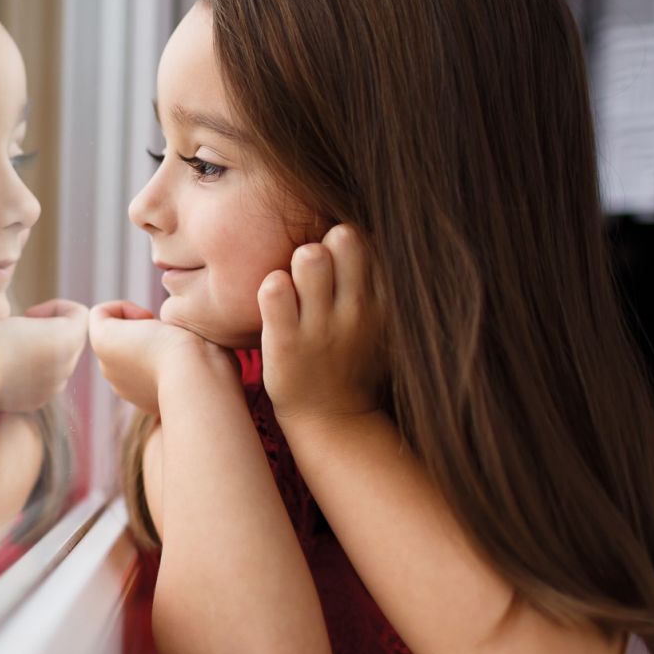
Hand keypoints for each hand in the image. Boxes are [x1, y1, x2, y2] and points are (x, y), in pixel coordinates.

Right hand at [0, 299, 88, 413]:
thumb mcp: (18, 316)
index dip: (53, 308)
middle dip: (49, 330)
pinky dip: (32, 370)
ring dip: (41, 350)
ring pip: (59, 360)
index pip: (79, 314)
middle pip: (71, 339)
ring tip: (11, 348)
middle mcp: (66, 366)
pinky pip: (46, 379)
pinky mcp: (38, 401)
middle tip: (18, 329)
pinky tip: (7, 367)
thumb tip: (49, 334)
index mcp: (66, 340)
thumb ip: (49, 321)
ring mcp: (53, 387)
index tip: (28, 314)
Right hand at [88, 301, 238, 416]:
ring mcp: (109, 365)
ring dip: (137, 323)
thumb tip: (201, 346)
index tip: (185, 348)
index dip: (164, 344)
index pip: (148, 362)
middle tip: (173, 337)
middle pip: (129, 345)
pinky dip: (121, 307)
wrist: (196, 377)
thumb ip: (199, 357)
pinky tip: (144, 318)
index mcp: (146, 393)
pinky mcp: (100, 342)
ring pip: (117, 331)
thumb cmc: (213, 373)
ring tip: (159, 330)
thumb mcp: (208, 364)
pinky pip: (100, 314)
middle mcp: (122, 383)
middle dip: (148, 333)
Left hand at [256, 223, 386, 425]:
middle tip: (312, 262)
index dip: (347, 241)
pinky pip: (274, 291)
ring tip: (294, 279)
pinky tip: (275, 297)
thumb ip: (374, 282)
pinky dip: (271, 285)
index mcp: (382, 302)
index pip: (370, 243)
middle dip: (323, 241)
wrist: (332, 419)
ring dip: (296, 258)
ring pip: (309, 258)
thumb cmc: (350, 359)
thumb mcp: (378, 323)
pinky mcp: (285, 342)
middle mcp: (356, 311)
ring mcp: (320, 327)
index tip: (337, 257)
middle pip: (343, 238)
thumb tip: (361, 233)